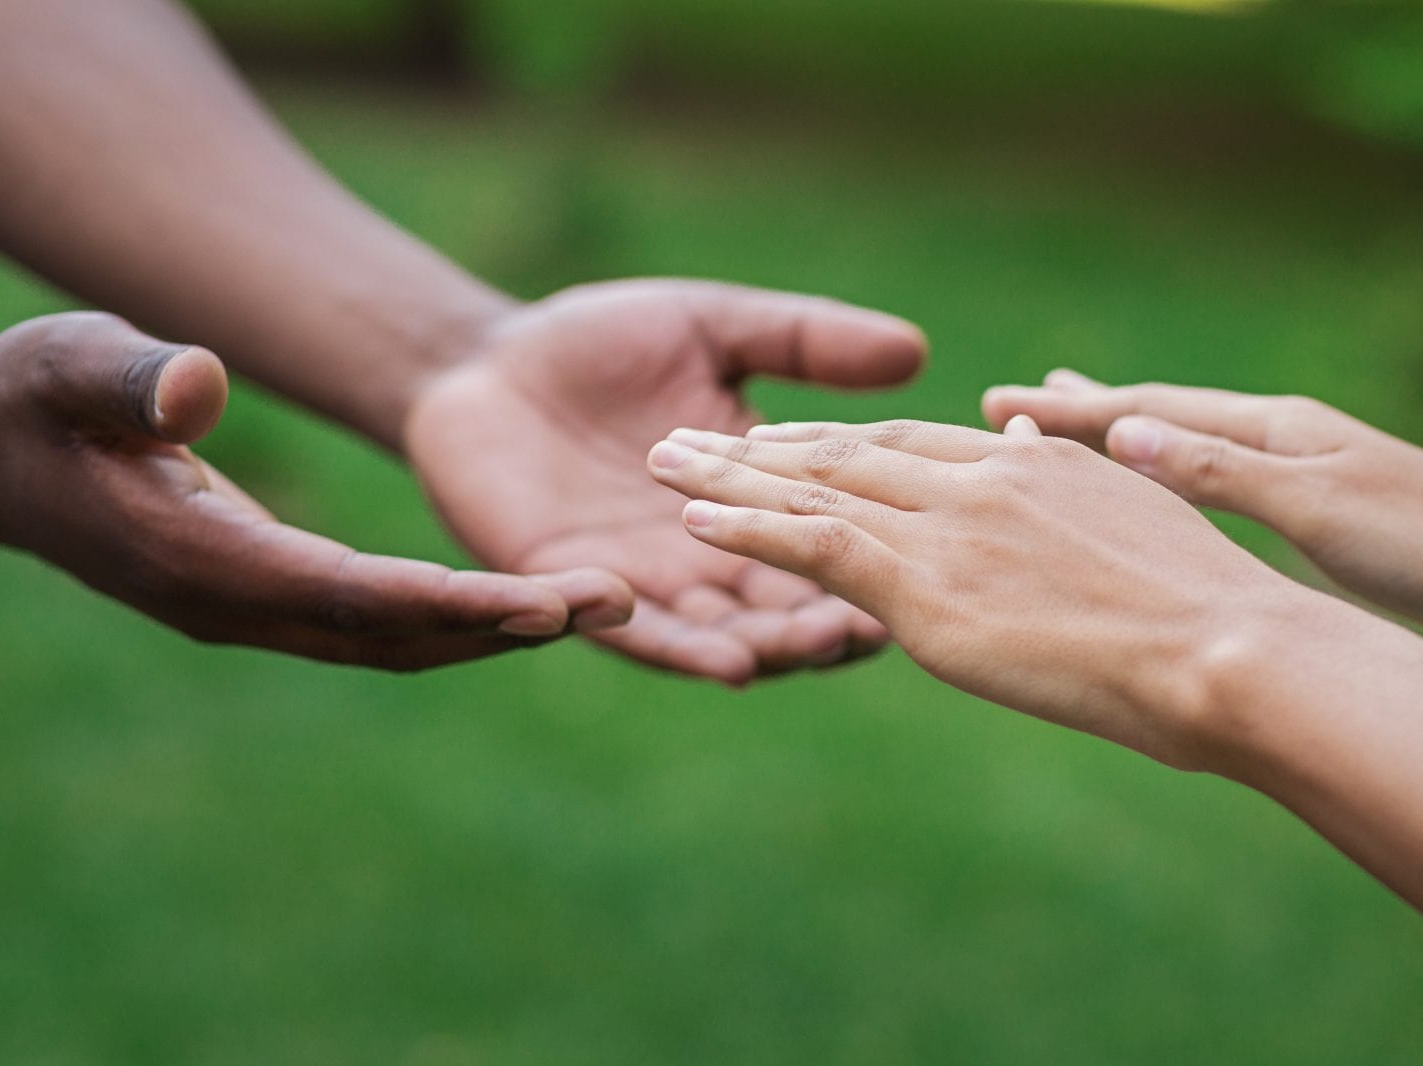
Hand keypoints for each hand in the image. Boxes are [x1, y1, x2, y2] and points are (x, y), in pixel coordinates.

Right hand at [0, 312, 631, 669]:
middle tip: (624, 604)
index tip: (545, 606)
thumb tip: (199, 388)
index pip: (347, 594)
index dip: (450, 603)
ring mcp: (251, 613)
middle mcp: (235, 605)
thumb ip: (130, 377)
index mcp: (199, 557)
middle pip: (394, 634)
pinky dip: (458, 620)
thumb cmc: (35, 399)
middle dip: (507, 625)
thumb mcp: (69, 364)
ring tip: (611, 605)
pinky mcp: (266, 601)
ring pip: (395, 640)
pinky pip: (379, 625)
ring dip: (498, 629)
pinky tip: (531, 601)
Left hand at [403, 280, 927, 684]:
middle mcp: (717, 556)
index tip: (938, 562)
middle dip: (833, 622)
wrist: (483, 363)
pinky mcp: (580, 593)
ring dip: (771, 648)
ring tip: (809, 647)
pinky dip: (681, 648)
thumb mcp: (717, 330)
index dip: (883, 553)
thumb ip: (806, 343)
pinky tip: (722, 657)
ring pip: (726, 635)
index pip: (836, 537)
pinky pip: (637, 634)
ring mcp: (650, 581)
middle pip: (791, 608)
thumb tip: (915, 350)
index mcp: (762, 496)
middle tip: (878, 625)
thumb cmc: (604, 343)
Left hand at [644, 416, 1324, 769]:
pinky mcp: (928, 590)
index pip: (913, 446)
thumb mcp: (1139, 517)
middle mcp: (978, 482)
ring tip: (664, 461)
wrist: (1230, 649)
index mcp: (1032, 466)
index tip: (789, 437)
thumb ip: (1072, 470)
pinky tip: (698, 520)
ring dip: (732, 477)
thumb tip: (1038, 428)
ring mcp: (950, 531)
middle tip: (692, 433)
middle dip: (764, 446)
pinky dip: (752, 530)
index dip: (842, 440)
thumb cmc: (1211, 606)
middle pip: (850, 452)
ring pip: (817, 490)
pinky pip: (818, 548)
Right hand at [981, 371, 1422, 668]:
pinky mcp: (1336, 523)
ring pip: (1196, 456)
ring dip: (1134, 446)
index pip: (1151, 413)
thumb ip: (1223, 475)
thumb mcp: (1319, 511)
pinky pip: (1229, 495)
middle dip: (1092, 413)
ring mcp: (1315, 478)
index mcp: (1280, 430)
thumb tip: (1122, 435)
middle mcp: (1290, 441)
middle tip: (1022, 400)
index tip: (1000, 404)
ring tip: (1086, 434)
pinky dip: (1181, 489)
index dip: (1071, 414)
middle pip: (1168, 418)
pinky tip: (1177, 503)